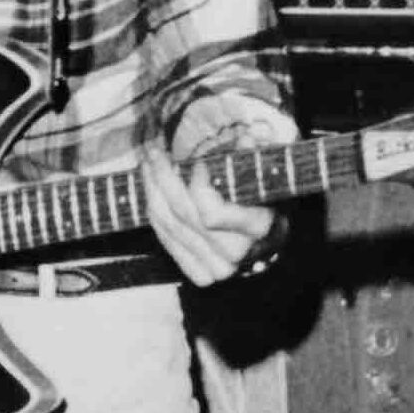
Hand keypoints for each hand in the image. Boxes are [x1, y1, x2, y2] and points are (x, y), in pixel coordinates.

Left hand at [142, 148, 278, 285]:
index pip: (211, 214)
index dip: (197, 186)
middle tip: (153, 152)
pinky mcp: (199, 274)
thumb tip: (246, 138)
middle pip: (183, 215)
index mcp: (259, 229)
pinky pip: (166, 240)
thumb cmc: (265, 204)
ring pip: (169, 225)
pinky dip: (154, 212)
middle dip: (163, 178)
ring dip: (152, 191)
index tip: (197, 163)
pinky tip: (151, 189)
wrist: (265, 246)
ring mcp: (215, 268)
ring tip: (148, 164)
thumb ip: (252, 159)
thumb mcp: (265, 179)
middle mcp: (235, 254)